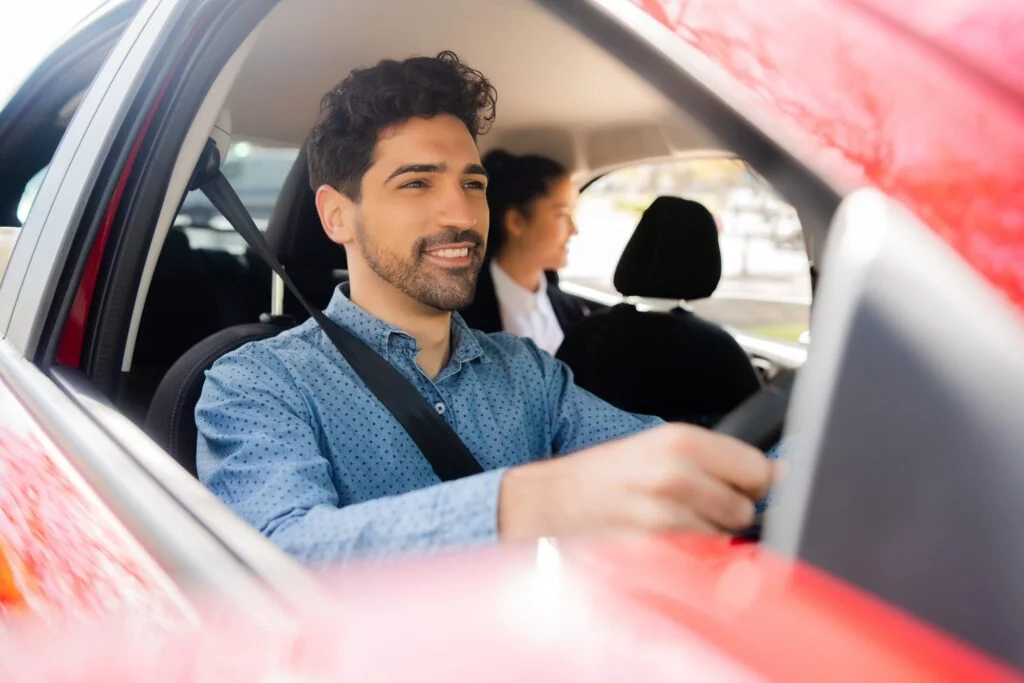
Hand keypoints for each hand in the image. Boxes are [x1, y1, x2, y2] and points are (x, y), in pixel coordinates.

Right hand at [498, 423, 777, 540]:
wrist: (547, 503)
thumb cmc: (601, 476)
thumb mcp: (655, 447)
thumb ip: (716, 458)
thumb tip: (777, 473)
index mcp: (680, 441)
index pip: (757, 469)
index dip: (753, 481)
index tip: (741, 485)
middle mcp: (675, 476)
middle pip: (744, 509)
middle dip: (727, 512)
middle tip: (692, 504)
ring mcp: (664, 518)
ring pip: (722, 540)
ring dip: (706, 538)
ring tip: (668, 522)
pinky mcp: (653, 553)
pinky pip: (697, 563)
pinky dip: (687, 559)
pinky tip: (660, 542)